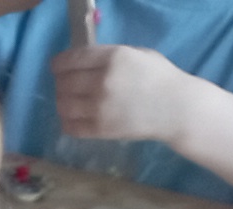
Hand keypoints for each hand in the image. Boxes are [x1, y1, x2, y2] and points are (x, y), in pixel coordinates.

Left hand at [48, 41, 200, 144]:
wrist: (176, 108)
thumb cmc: (159, 77)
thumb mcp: (136, 54)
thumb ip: (109, 56)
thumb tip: (83, 62)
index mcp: (112, 58)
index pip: (71, 60)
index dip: (59, 64)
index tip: (56, 67)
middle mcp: (102, 81)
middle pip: (64, 83)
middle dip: (61, 83)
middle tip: (65, 85)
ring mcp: (99, 108)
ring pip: (63, 105)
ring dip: (62, 102)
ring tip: (69, 101)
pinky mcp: (100, 130)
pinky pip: (70, 127)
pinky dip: (67, 121)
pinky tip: (73, 118)